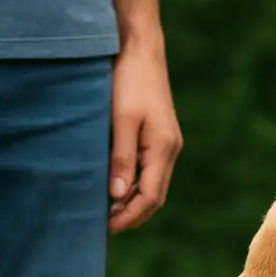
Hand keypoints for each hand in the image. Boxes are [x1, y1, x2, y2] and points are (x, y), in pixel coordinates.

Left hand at [108, 41, 181, 231]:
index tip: (107, 227)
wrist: (140, 49)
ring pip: (154, 185)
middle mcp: (170, 149)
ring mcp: (167, 143)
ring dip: (133, 202)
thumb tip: (117, 195)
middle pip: (156, 196)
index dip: (129, 216)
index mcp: (163, 148)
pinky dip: (135, 185)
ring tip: (107, 212)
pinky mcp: (159, 136)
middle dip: (132, 215)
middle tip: (105, 226)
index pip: (150, 197)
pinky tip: (117, 187)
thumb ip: (121, 157)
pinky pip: (150, 171)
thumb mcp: (121, 118)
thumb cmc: (129, 80)